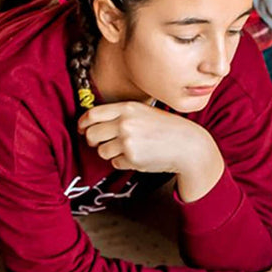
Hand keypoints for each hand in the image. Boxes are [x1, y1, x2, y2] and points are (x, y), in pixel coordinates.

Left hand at [79, 102, 219, 175]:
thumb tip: (94, 124)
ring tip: (128, 150)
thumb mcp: (144, 112)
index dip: (83, 124)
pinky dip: (123, 162)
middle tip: (100, 144)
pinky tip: (138, 157)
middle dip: (93, 141)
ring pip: (102, 151)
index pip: (92, 115)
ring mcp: (128, 141)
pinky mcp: (132, 158)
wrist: (188, 145)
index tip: (83, 129)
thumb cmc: (168, 129)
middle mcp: (125, 123)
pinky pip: (115, 163)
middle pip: (92, 134)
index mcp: (127, 108)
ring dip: (111, 153)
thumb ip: (121, 115)